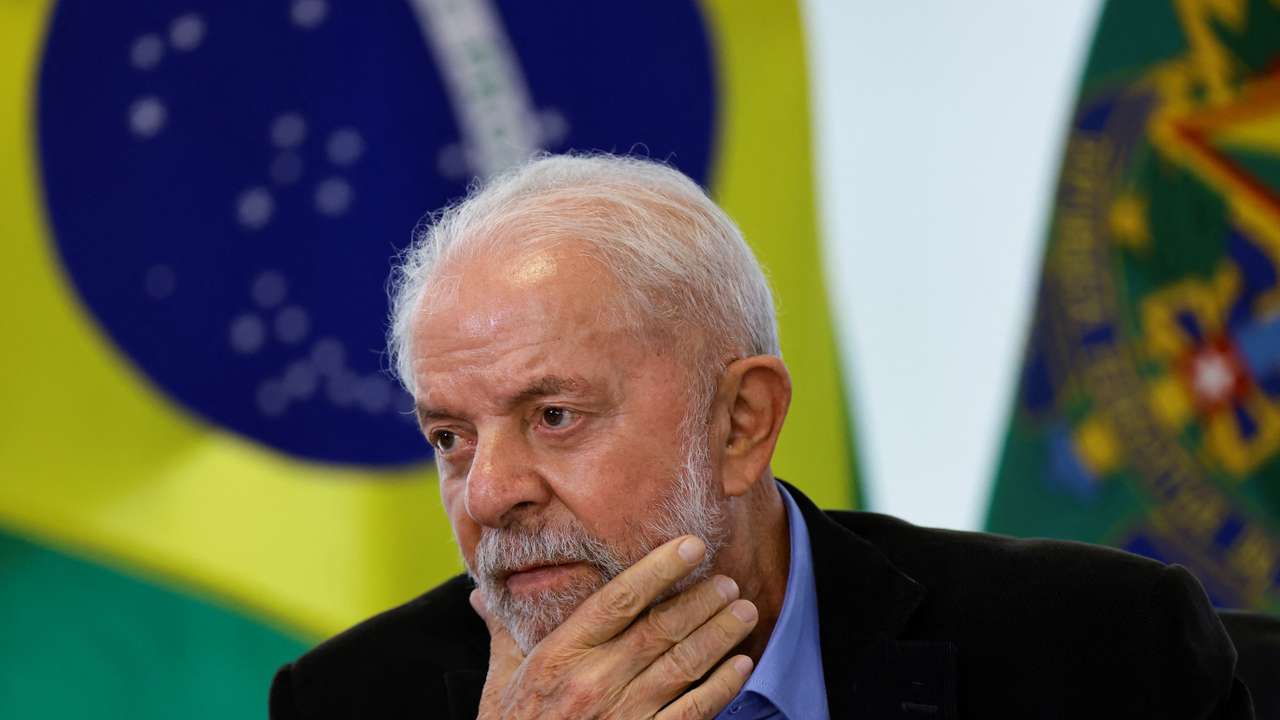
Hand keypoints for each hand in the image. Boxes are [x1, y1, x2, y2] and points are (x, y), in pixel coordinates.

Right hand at [471, 535, 757, 718]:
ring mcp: (622, 717)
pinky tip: (741, 665)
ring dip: (718, 636)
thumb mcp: (499, 680)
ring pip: (682, 666)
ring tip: (743, 611)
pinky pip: (692, 713)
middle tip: (727, 580)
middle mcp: (594, 683)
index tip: (691, 546)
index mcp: (560, 656)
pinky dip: (721, 687)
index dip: (659, 569)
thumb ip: (502, 632)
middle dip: (700, 601)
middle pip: (660, 630)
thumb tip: (482, 594)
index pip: (618, 600)